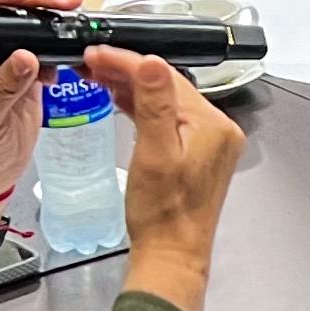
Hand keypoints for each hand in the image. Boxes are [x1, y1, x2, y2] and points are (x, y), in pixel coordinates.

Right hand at [86, 45, 241, 309]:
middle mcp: (218, 130)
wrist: (171, 255)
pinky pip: (169, 119)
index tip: (98, 55)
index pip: (166, 78)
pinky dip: (144, 107)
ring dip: (133, 87)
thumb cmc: (164, 215)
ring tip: (98, 75)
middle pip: (168, 86)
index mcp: (213, 125)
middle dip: (128, 70)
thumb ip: (154, 105)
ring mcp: (209, 142)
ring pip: (167, 100)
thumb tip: (151, 62)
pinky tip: (121, 99)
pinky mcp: (197, 154)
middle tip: (91, 62)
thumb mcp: (154, 153)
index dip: (128, 62)